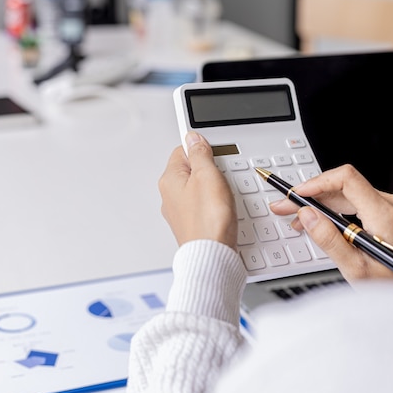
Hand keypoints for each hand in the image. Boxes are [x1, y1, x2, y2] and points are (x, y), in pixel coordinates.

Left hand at [159, 132, 237, 248]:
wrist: (212, 255)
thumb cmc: (208, 220)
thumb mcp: (207, 175)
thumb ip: (199, 153)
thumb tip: (193, 138)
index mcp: (169, 180)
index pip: (182, 150)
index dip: (202, 150)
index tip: (214, 155)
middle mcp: (170, 196)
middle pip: (192, 170)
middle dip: (209, 171)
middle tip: (221, 179)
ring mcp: (181, 211)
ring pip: (199, 189)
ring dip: (213, 190)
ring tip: (223, 197)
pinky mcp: (192, 224)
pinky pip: (204, 206)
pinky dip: (215, 206)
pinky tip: (223, 211)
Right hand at [269, 165, 392, 282]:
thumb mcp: (357, 269)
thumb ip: (330, 240)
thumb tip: (307, 216)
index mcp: (384, 213)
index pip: (346, 179)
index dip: (316, 183)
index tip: (296, 194)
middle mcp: (392, 204)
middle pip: (343, 186)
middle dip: (311, 196)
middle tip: (284, 207)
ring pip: (348, 195)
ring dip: (321, 204)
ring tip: (298, 220)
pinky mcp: (391, 214)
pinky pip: (358, 203)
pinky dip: (336, 210)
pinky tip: (322, 223)